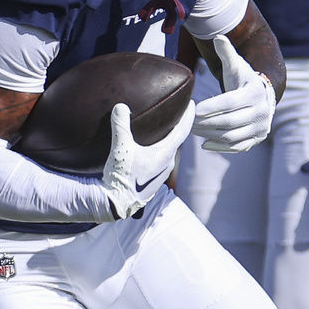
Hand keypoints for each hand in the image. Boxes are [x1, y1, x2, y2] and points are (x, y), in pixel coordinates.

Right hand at [102, 101, 195, 218]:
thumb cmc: (122, 177)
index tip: (192, 104)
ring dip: (168, 139)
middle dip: (178, 126)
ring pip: (168, 150)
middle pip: (176, 140)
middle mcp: (167, 163)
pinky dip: (160, 149)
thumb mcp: (120, 149)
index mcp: (164, 154)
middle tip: (178, 112)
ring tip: (165, 128)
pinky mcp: (153, 179)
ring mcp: (161, 173)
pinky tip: (151, 147)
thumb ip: (120, 126)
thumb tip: (120, 106)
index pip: (182, 130)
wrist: (116, 204)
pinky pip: (161, 159)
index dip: (188, 116)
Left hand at [193, 35, 275, 152]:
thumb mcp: (236, 65)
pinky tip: (204, 144)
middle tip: (188, 122)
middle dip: (206, 123)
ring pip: (231, 136)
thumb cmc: (242, 79)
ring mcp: (260, 128)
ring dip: (210, 135)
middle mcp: (261, 112)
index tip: (193, 109)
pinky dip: (220, 148)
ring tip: (193, 130)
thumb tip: (218, 37)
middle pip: (229, 122)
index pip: (229, 103)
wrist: (262, 97)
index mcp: (254, 93)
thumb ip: (226, 53)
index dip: (210, 107)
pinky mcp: (257, 139)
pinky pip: (237, 148)